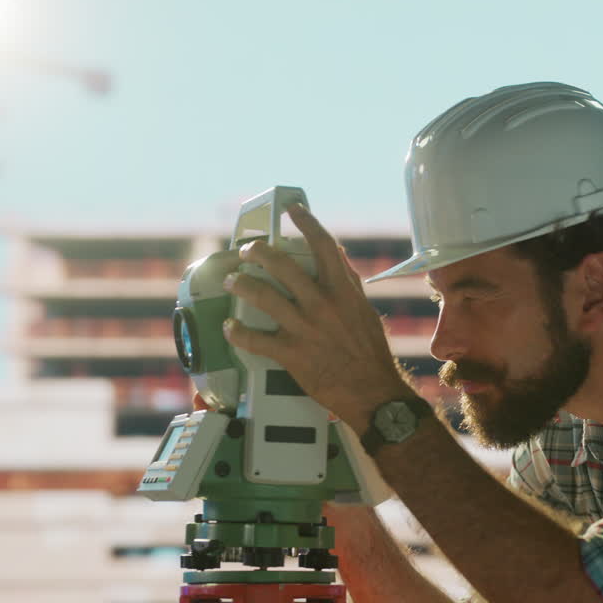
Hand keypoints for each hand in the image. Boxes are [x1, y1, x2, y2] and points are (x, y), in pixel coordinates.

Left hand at [220, 205, 414, 429]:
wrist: (373, 392)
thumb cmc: (370, 353)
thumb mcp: (364, 311)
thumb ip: (348, 284)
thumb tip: (337, 257)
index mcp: (342, 291)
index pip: (324, 246)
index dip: (306, 222)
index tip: (293, 209)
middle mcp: (322, 304)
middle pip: (282, 266)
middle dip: (258, 252)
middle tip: (247, 251)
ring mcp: (305, 328)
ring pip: (263, 296)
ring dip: (241, 285)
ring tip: (231, 281)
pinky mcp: (292, 354)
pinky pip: (256, 340)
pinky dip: (238, 333)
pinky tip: (230, 328)